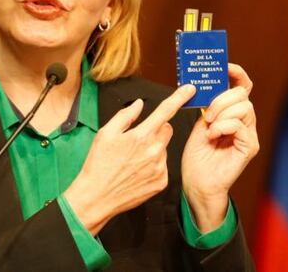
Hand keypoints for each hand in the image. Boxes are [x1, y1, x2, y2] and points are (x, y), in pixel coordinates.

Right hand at [64, 84, 196, 233]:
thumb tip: (138, 105)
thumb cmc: (98, 165)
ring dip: (154, 149)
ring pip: (164, 148)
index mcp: (141, 136)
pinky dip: (154, 165)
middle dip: (156, 130)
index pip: (165, 111)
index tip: (190, 89)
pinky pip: (163, 165)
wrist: (97, 197)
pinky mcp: (162, 182)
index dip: (179, 98)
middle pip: (167, 129)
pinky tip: (138, 171)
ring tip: (133, 160)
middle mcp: (154, 151)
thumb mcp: (105, 134)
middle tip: (138, 139)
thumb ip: (125, 116)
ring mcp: (160, 167)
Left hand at [181, 64, 258, 231]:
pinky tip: (212, 135)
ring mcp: (249, 135)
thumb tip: (205, 86)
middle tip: (207, 113)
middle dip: (222, 98)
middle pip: (243, 95)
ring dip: (222, 113)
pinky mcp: (249, 147)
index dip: (236, 73)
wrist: (197, 184)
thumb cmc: (197, 158)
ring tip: (209, 126)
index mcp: (232, 114)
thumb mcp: (199, 124)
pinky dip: (224, 127)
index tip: (225, 66)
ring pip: (244, 108)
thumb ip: (207, 106)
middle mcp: (244, 122)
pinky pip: (240, 126)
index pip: (242, 86)